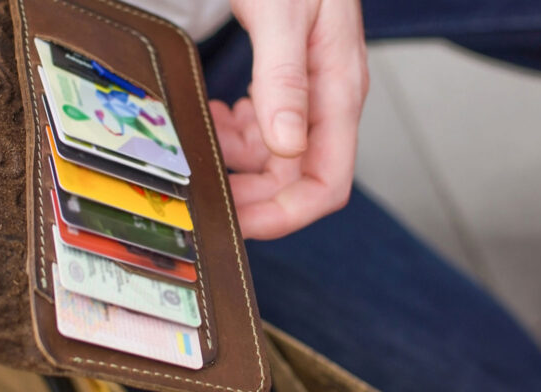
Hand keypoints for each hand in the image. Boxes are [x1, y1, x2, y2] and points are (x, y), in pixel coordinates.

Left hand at [218, 0, 367, 238]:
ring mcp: (308, 89)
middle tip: (201, 191)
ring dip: (237, 159)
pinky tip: (217, 114)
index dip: (284, 215)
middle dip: (250, 194)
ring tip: (203, 139)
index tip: (237, 222)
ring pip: (276, 155)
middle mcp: (327, 97)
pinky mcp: (286, 78)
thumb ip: (284, 80)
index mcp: (338, 90)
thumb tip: (286, 146)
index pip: (327, 182)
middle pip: (296, 178)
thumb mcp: (283, 15)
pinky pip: (266, 125)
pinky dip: (237, 131)